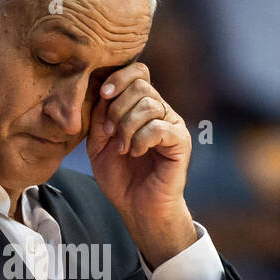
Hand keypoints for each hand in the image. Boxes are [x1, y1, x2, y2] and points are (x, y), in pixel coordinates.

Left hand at [86, 64, 196, 267]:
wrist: (138, 207)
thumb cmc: (120, 177)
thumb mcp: (98, 144)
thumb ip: (99, 117)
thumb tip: (103, 91)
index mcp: (141, 106)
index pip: (138, 72)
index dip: (119, 77)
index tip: (102, 94)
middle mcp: (160, 110)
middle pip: (141, 85)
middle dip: (117, 108)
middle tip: (110, 133)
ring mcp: (172, 124)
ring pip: (149, 105)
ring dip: (127, 127)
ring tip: (122, 149)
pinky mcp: (180, 141)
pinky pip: (159, 127)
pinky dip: (141, 140)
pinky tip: (135, 153)